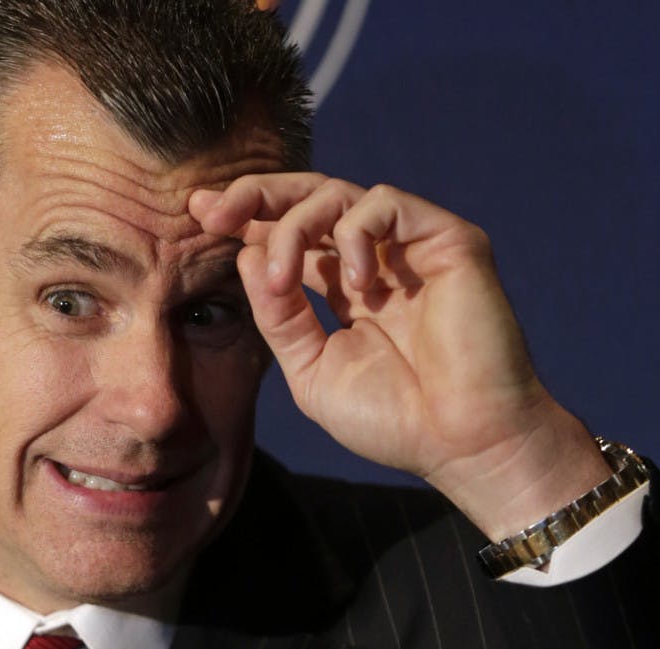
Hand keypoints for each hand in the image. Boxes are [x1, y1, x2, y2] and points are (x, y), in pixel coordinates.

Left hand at [190, 174, 610, 539]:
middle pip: (308, 199)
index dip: (245, 217)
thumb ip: (279, 315)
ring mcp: (410, 248)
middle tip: (212, 211)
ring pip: (338, 195)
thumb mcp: (310, 369)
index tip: (196, 211)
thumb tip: (246, 254)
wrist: (463, 445)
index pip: (288, 233)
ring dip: (295, 227)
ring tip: (283, 281)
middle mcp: (373, 259)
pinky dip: (357, 232)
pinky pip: (387, 204)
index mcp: (342, 287)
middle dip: (255, 195)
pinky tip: (356, 284)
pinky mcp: (448, 240)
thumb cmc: (393, 419)